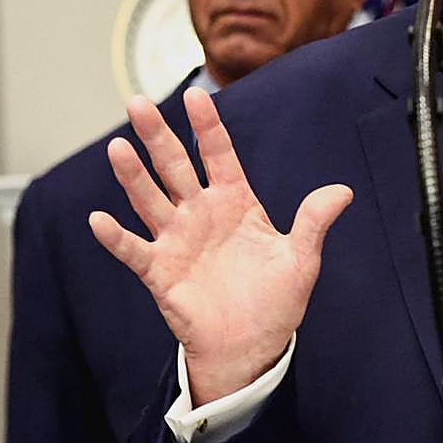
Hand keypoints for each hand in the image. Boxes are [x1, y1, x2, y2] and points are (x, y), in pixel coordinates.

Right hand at [89, 87, 351, 405]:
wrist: (252, 347)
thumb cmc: (275, 300)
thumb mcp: (301, 258)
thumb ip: (313, 221)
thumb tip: (343, 191)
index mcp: (235, 202)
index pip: (218, 154)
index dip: (207, 125)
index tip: (195, 94)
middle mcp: (201, 213)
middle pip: (175, 166)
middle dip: (157, 136)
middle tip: (137, 102)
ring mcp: (177, 240)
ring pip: (150, 200)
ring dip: (133, 176)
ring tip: (118, 147)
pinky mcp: (160, 272)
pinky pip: (134, 250)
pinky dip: (116, 236)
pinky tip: (99, 219)